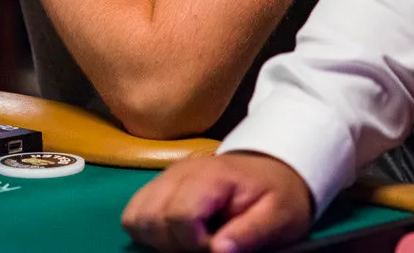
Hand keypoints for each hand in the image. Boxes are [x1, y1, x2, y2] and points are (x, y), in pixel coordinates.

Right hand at [122, 152, 314, 251]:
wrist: (272, 168)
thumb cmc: (277, 195)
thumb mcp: (279, 217)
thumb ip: (249, 234)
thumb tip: (218, 251)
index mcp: (211, 177)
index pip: (179, 215)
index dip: (196, 243)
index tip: (219, 246)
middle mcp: (179, 172)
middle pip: (151, 219)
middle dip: (174, 244)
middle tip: (204, 245)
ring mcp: (164, 178)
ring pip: (135, 216)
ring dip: (157, 238)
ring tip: (189, 241)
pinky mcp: (158, 185)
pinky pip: (134, 213)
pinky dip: (148, 230)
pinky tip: (175, 234)